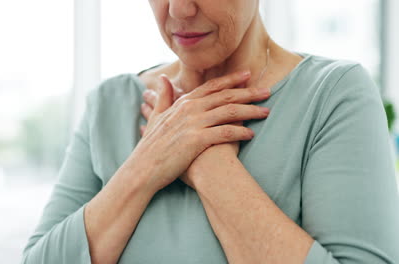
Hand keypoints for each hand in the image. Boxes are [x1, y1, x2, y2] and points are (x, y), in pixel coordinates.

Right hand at [139, 72, 270, 189]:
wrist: (143, 169)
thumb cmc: (150, 146)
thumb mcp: (155, 116)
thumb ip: (163, 96)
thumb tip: (163, 77)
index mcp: (183, 103)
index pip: (212, 86)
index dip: (231, 79)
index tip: (248, 75)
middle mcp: (190, 109)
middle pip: (226, 96)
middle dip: (248, 92)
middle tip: (267, 91)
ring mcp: (193, 124)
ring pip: (229, 112)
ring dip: (250, 110)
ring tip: (266, 111)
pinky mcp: (197, 140)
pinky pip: (225, 132)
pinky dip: (240, 131)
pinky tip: (251, 133)